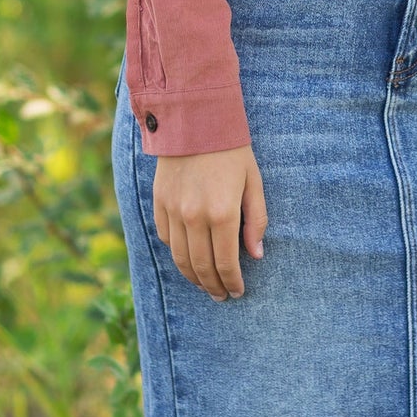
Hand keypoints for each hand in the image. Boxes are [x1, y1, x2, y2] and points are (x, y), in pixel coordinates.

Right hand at [153, 145, 266, 299]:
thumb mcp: (254, 181)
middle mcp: (195, 216)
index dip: (232, 282)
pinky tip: (188, 260)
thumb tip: (255, 254)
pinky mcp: (159, 204)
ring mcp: (173, 211)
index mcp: (223, 212)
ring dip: (194, 278)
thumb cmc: (232, 150)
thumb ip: (257, 220)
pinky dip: (177, 255)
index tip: (238, 292)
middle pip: (201, 267)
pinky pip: (166, 239)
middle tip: (222, 296)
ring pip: (181, 259)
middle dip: (214, 286)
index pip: (226, 262)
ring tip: (205, 286)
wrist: (195, 120)